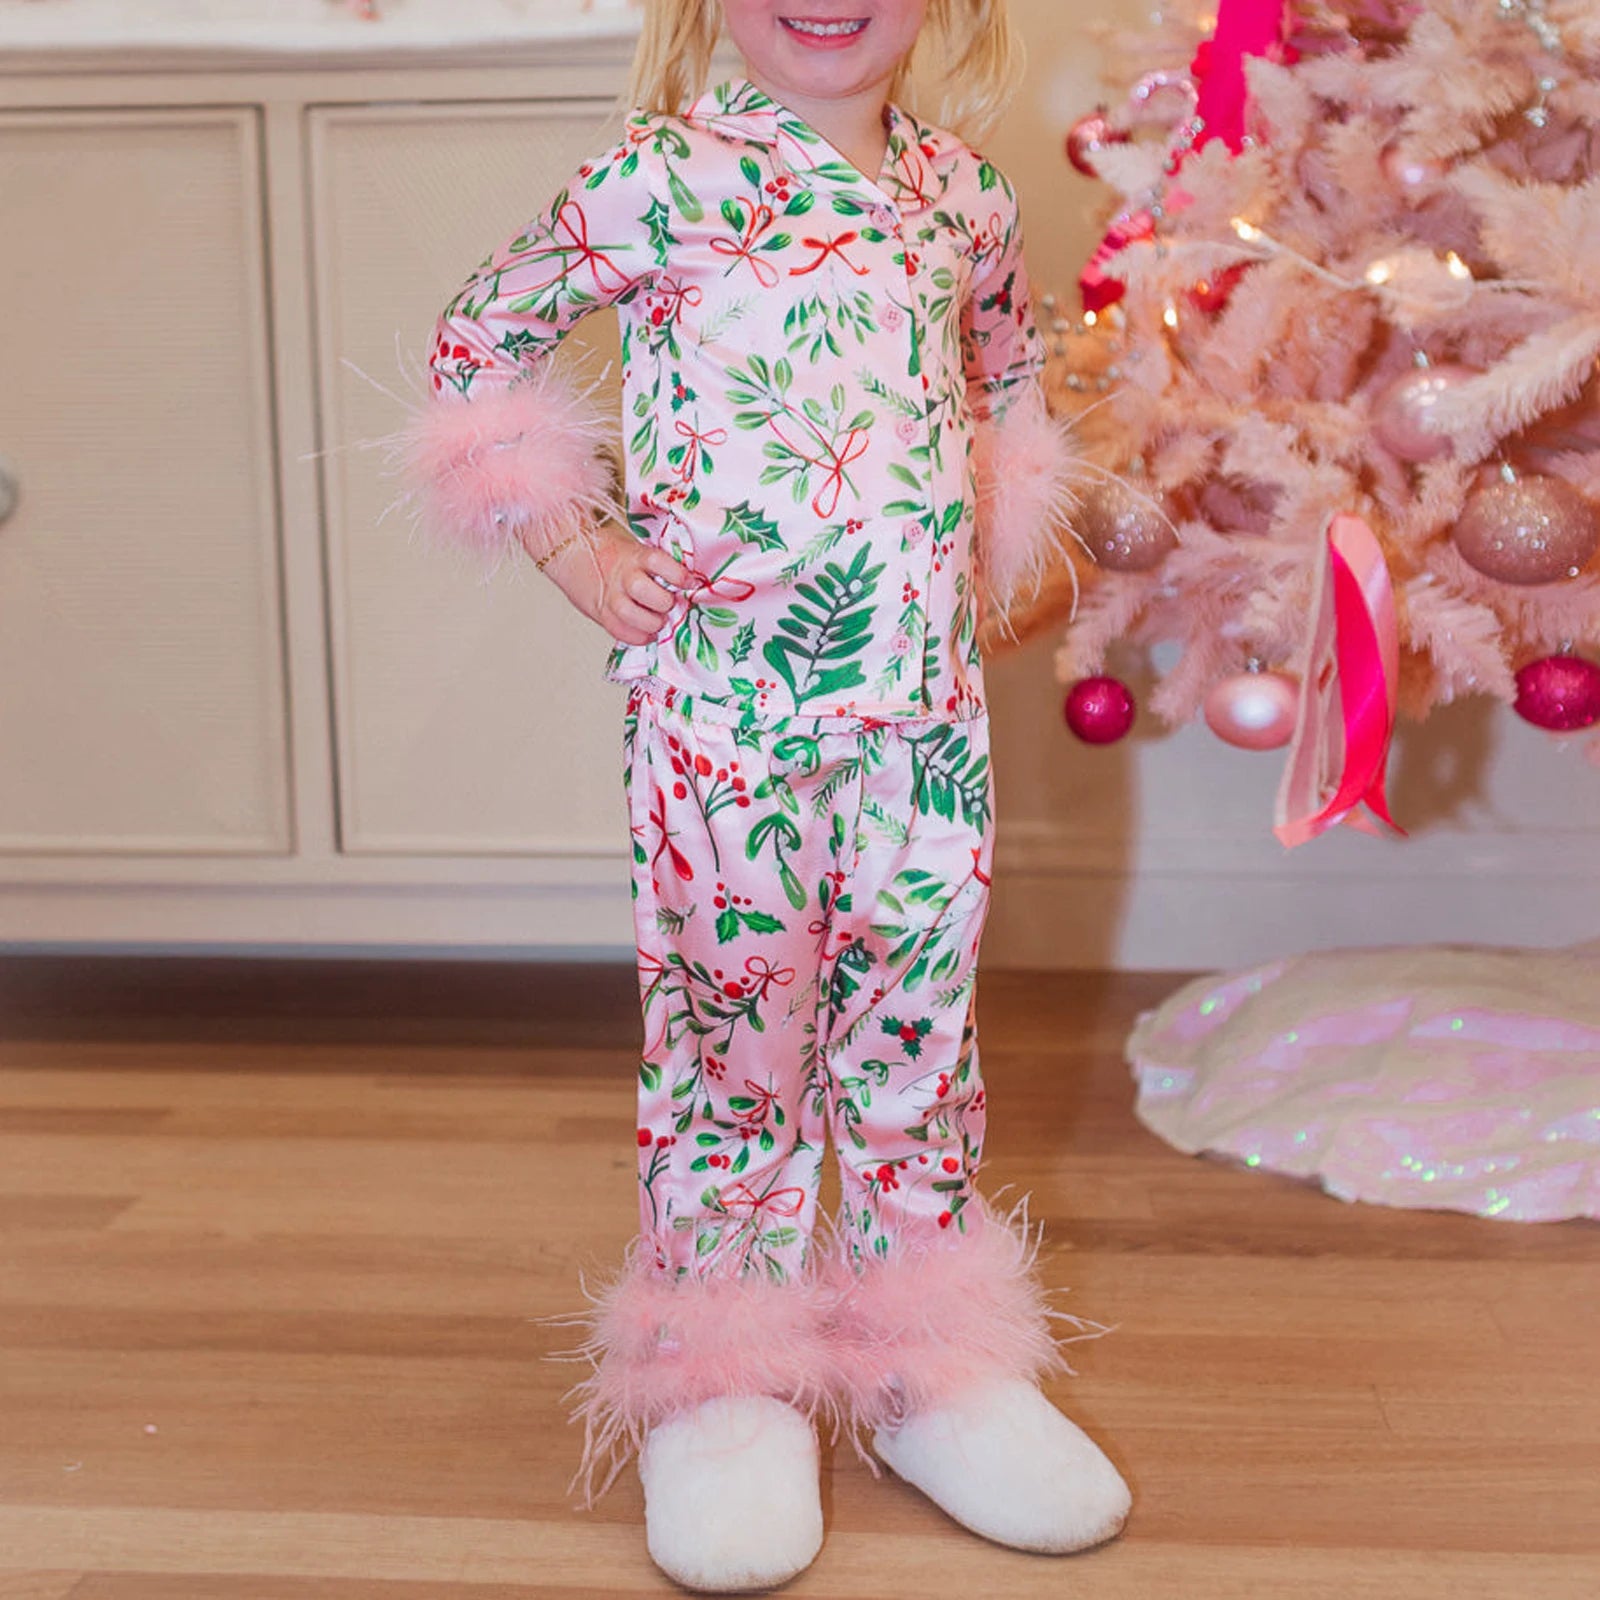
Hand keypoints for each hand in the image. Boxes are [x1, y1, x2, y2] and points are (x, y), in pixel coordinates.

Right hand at [538, 522, 688, 646]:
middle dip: (663, 601)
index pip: (658, 561)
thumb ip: (656, 565)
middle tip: (669, 604)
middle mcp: (622, 575)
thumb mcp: (635, 549)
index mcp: (634, 556)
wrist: (570, 551)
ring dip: (651, 622)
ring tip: (658, 620)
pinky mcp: (601, 613)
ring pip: (631, 614)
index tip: (689, 582)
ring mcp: (610, 595)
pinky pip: (620, 631)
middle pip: (643, 590)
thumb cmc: (610, 552)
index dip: (677, 574)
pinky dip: (638, 636)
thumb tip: (688, 582)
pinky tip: (647, 632)